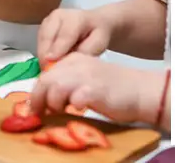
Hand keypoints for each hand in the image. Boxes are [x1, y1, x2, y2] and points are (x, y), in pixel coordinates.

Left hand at [30, 53, 168, 128]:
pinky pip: (75, 98)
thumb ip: (66, 83)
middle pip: (46, 79)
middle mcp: (77, 64)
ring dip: (53, 103)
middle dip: (39, 99)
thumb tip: (44, 100)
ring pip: (56, 87)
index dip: (37, 92)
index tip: (35, 107)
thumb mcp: (85, 79)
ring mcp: (87, 76)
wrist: (139, 89)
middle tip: (40, 114)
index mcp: (73, 59)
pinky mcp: (96, 90)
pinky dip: (72, 106)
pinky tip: (77, 110)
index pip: (45, 73)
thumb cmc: (111, 89)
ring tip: (60, 112)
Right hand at [38, 7, 113, 64]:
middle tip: (49, 75)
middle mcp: (59, 15)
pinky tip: (48, 62)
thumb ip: (85, 51)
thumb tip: (68, 62)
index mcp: (76, 18)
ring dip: (43, 55)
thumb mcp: (99, 43)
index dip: (58, 49)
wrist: (95, 21)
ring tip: (49, 71)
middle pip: (48, 36)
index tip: (50, 64)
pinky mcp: (43, 24)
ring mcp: (49, 19)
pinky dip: (42, 52)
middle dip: (46, 56)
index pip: (65, 35)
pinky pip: (39, 41)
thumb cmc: (97, 34)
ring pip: (41, 39)